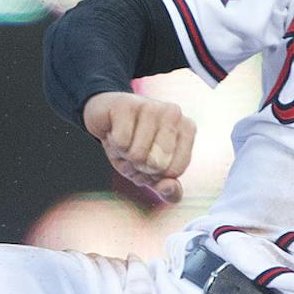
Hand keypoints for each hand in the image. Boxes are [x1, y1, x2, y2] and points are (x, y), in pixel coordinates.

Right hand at [82, 89, 195, 204]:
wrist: (107, 118)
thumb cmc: (134, 144)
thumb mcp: (153, 171)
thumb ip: (168, 189)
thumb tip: (168, 187)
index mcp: (187, 127)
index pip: (174, 171)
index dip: (155, 175)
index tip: (149, 160)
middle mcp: (173, 112)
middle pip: (156, 164)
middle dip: (139, 167)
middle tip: (134, 152)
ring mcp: (150, 105)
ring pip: (137, 154)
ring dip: (124, 156)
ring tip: (123, 143)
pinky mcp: (125, 104)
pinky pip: (121, 142)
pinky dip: (113, 146)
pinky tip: (113, 133)